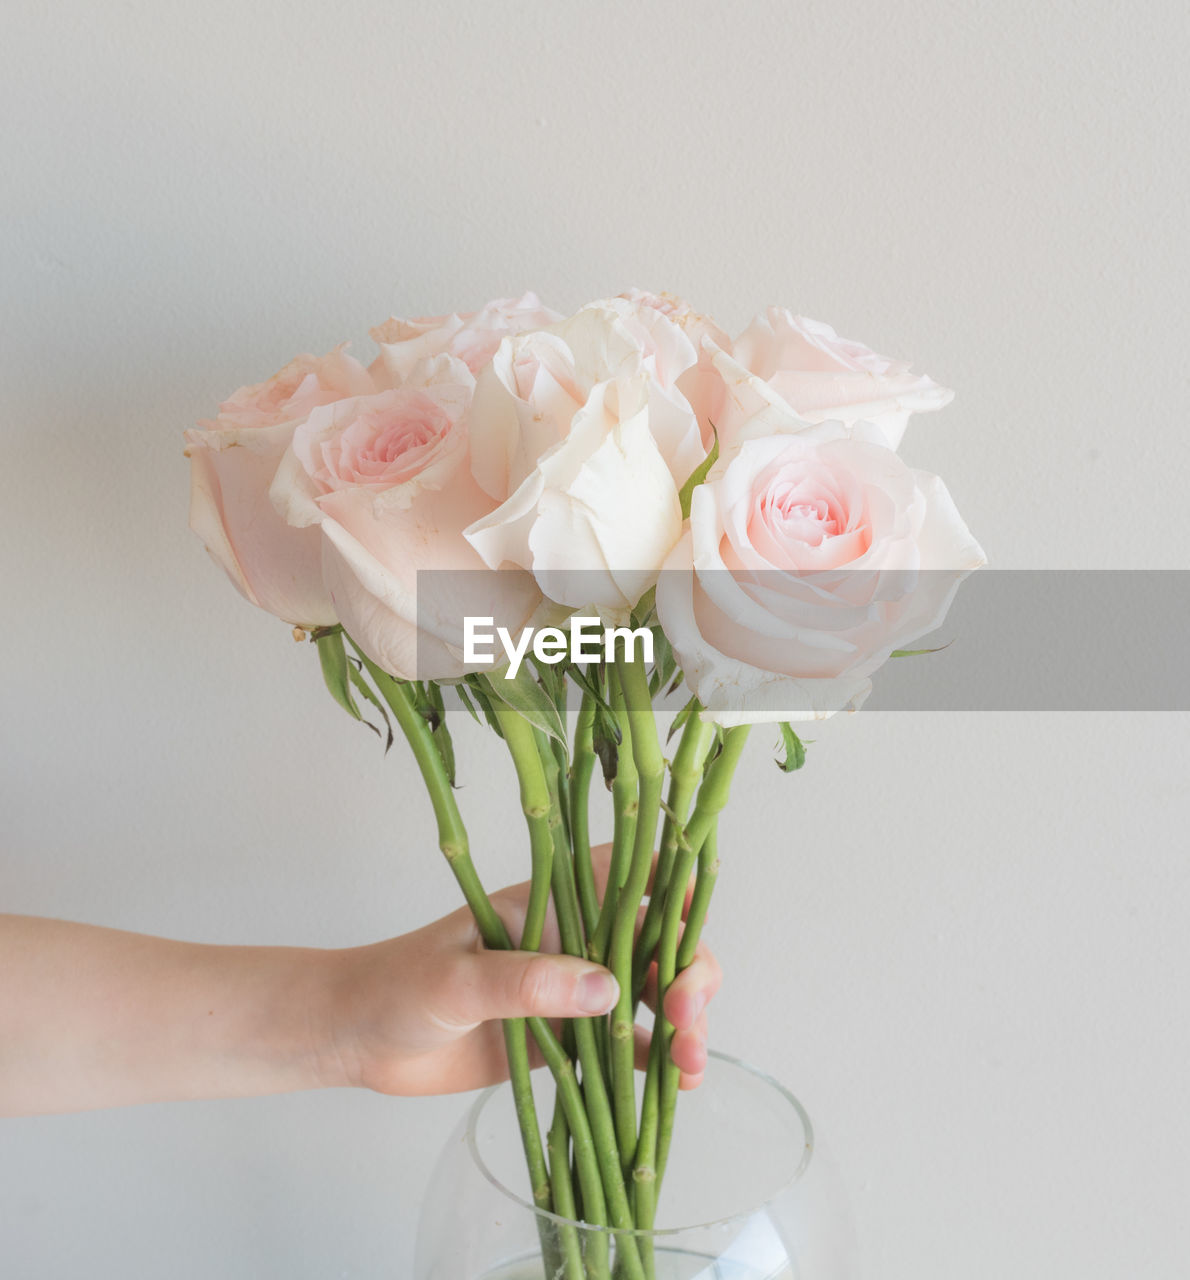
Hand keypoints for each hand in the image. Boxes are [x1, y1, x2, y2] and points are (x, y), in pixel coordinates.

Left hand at [325, 843, 721, 1096]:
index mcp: (551, 903)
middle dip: (687, 972)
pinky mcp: (565, 1039)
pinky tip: (678, 1085)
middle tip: (683, 1014)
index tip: (694, 922)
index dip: (673, 886)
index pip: (627, 874)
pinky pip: (623, 1047)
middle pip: (655, 942)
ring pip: (649, 996)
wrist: (359, 1039)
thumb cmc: (398, 986)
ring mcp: (571, 992)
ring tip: (690, 1065)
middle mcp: (572, 941)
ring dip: (683, 1024)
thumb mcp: (458, 980)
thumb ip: (526, 983)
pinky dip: (656, 1062)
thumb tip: (608, 990)